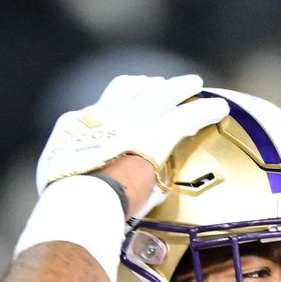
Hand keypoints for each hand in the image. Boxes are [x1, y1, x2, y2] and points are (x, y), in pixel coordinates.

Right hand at [35, 74, 229, 215]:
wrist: (79, 196)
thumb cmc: (67, 198)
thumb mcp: (61, 179)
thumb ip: (76, 174)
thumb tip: (88, 190)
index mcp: (80, 124)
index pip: (101, 105)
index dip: (119, 100)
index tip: (128, 101)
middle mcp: (106, 114)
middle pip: (132, 88)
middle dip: (149, 84)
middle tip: (162, 83)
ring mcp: (132, 120)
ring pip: (162, 93)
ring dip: (179, 87)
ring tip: (194, 83)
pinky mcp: (158, 133)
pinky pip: (188, 116)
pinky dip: (205, 110)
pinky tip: (219, 108)